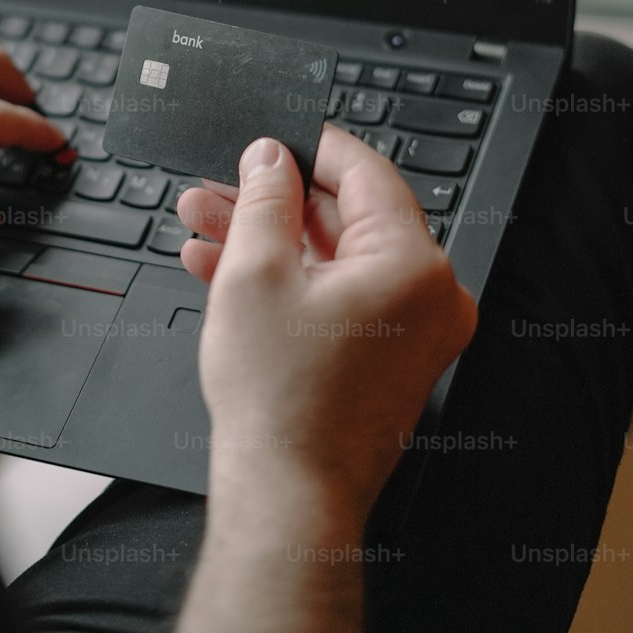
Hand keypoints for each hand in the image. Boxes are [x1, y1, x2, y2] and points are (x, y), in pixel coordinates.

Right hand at [176, 127, 476, 523]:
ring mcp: (411, 332)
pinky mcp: (386, 360)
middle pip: (345, 217)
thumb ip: (265, 199)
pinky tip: (222, 269)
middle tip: (218, 186)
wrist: (286, 498)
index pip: (365, 172)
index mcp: (414, 265)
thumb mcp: (255, 273)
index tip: (271, 135)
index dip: (308, 146)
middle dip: (271, 201)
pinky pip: (337, 299)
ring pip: (333, 259)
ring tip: (203, 224)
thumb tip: (270, 157)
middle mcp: (429, 297)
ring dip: (267, 240)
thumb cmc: (281, 404)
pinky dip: (286, 282)